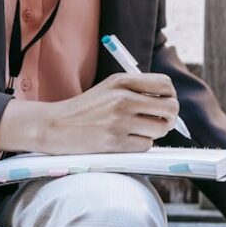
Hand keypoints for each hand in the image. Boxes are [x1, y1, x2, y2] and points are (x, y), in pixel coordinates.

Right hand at [0, 73, 179, 154]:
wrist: (54, 125)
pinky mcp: (115, 142)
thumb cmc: (85, 108)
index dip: (170, 96)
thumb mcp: (109, 88)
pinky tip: (126, 141)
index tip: (163, 103)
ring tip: (140, 131)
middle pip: (170, 108)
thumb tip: (169, 101)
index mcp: (122, 81)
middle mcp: (123, 98)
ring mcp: (119, 120)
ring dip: (155, 133)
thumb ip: (137, 89)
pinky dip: (140, 145)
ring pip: (161, 128)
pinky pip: (146, 145)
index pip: (165, 84)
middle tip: (160, 121)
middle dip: (170, 117)